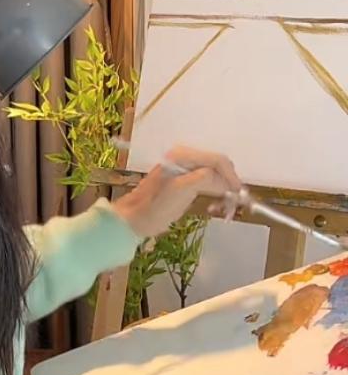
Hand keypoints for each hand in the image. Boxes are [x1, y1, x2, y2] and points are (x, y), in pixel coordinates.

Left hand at [113, 146, 241, 241]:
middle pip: (218, 165)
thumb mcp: (182, 190)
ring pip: (215, 174)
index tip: (239, 194)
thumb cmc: (156, 207)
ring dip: (223, 189)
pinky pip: (207, 182)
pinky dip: (215, 192)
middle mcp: (184, 157)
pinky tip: (214, 205)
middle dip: (228, 183)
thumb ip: (205, 178)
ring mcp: (184, 168)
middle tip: (233, 203)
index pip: (218, 160)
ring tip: (224, 207)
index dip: (231, 176)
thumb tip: (225, 181)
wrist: (135, 219)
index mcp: (183, 155)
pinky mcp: (184, 180)